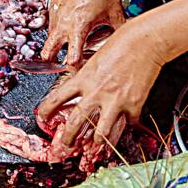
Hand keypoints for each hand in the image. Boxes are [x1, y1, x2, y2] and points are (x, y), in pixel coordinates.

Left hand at [36, 21, 166, 145]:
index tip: (42, 118)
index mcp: (84, 79)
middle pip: (76, 122)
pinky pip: (128, 123)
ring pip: (101, 133)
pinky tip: (126, 124)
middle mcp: (96, 92)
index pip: (57, 98)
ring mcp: (115, 101)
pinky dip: (127, 125)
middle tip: (66, 145)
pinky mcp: (133, 106)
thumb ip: (87, 77)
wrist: (145, 42)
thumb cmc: (121, 44)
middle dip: (68, 138)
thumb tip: (82, 91)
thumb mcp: (95, 59)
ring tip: (95, 145)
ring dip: (97, 143)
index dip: (46, 111)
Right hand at [41, 0, 124, 68]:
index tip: (80, 73)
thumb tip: (124, 45)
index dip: (76, 68)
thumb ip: (118, 32)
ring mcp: (55, 13)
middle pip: (48, 52)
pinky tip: (71, 27)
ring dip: (57, 45)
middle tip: (63, 66)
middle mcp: (63, 21)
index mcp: (79, 26)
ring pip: (50, 38)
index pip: (72, 57)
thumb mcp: (115, 13)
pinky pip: (51, 24)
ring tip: (71, 45)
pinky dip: (58, 30)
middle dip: (53, 61)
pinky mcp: (52, 5)